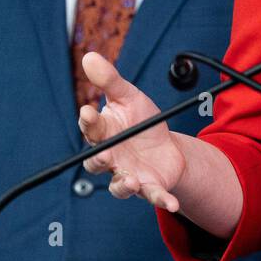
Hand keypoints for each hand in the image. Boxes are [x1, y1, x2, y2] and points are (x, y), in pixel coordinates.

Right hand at [77, 51, 185, 212]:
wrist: (166, 145)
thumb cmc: (141, 121)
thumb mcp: (130, 97)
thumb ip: (110, 80)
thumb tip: (89, 56)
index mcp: (105, 133)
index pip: (91, 128)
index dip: (89, 121)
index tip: (88, 111)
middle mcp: (111, 158)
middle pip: (97, 162)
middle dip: (100, 159)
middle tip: (106, 153)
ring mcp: (128, 175)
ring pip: (119, 185)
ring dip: (123, 184)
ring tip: (130, 180)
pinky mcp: (149, 187)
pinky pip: (153, 196)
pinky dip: (161, 200)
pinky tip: (171, 203)